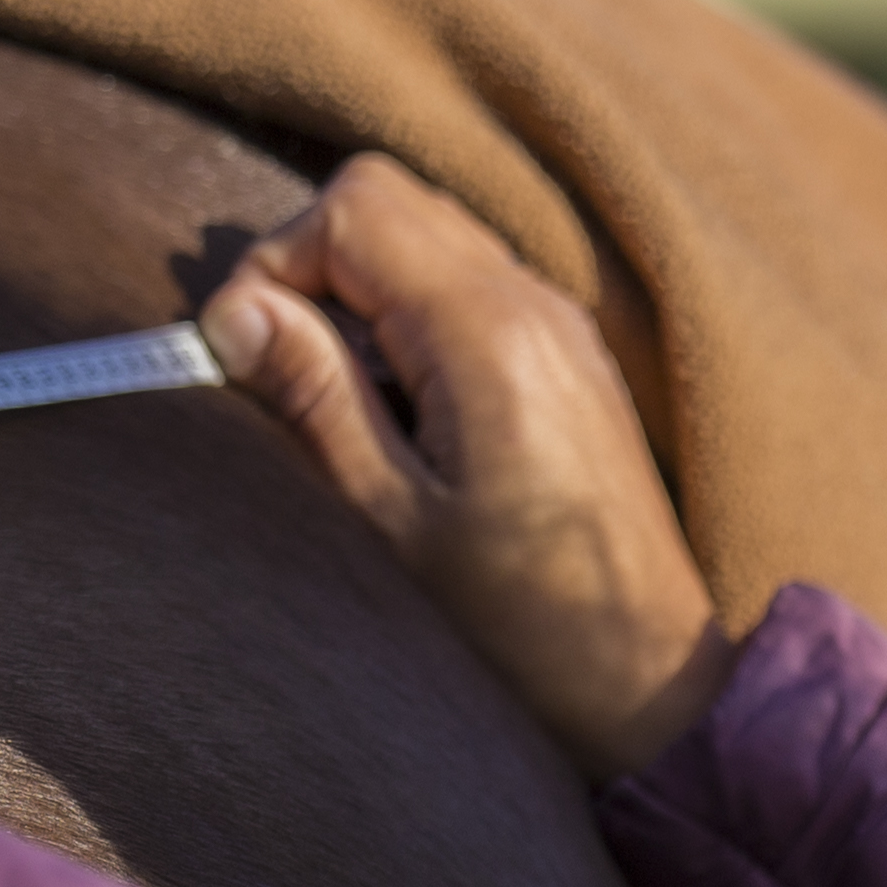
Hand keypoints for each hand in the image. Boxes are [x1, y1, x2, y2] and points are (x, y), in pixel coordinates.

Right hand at [203, 156, 733, 775]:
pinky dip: (411, 318)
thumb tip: (238, 311)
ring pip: (428, 235)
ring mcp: (561, 326)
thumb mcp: (390, 523)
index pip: (355, 207)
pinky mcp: (570, 359)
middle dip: (312, 265)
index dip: (277, 265)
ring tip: (344, 404)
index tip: (248, 356)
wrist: (648, 685)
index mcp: (489, 334)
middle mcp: (535, 304)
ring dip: (361, 294)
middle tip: (284, 371)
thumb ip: (315, 397)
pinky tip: (404, 418)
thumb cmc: (518, 627)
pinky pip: (469, 286)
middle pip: (391, 201)